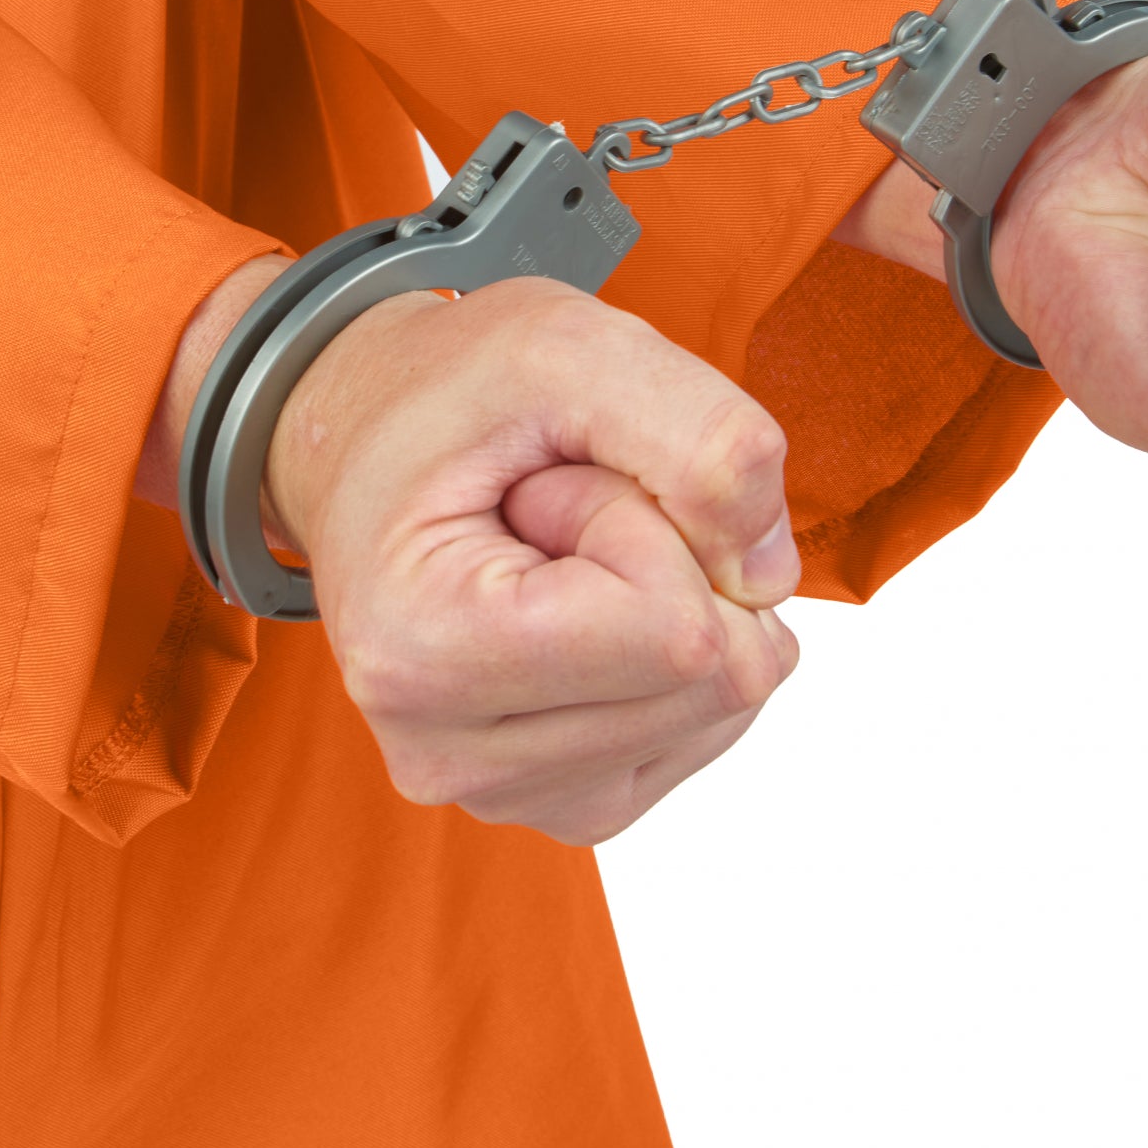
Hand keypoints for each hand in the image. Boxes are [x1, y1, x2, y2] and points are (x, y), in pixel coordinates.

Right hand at [241, 278, 801, 843]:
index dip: (651, 518)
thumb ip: (705, 439)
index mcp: (420, 654)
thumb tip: (771, 576)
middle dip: (672, 560)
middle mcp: (451, 757)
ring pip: (725, 705)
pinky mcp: (569, 802)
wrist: (376, 443)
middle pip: (715, 678)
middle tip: (559, 512)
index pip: (678, 629)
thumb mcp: (574, 345)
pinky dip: (678, 647)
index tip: (550, 483)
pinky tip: (585, 603)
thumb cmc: (453, 394)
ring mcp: (510, 795)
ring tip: (559, 551)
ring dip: (673, 599)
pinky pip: (712, 725)